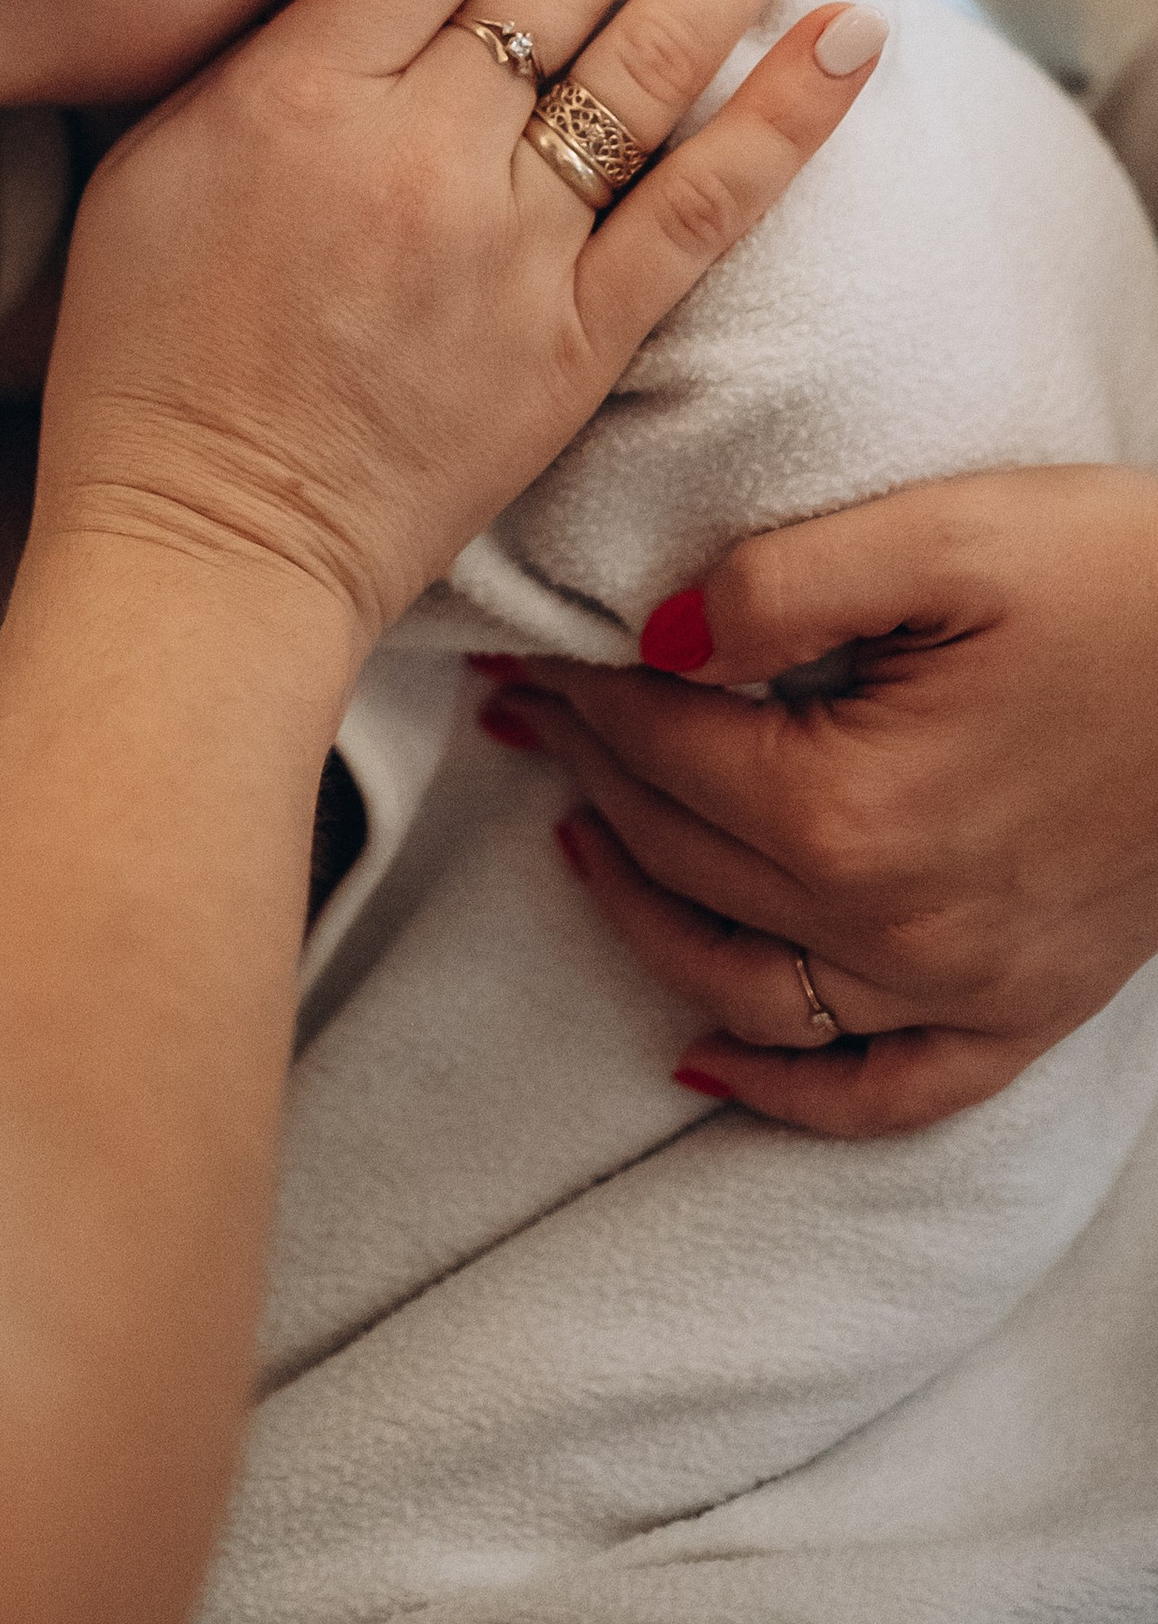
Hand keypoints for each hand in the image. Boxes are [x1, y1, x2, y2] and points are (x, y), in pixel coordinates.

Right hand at [36, 0, 886, 662]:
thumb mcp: (160, 160)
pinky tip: (852, 28)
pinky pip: (700, 208)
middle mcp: (414, 154)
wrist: (201, 553)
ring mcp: (505, 249)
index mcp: (297, 94)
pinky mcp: (573, 343)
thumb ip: (275, 48)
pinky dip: (783, 117)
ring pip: (654, 59)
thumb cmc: (147, 358)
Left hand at [489, 467, 1157, 1132]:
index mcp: (846, 804)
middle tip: (529, 710)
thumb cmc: (1132, 581)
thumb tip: (656, 636)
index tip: (526, 648)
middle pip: (680, 853)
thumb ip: (779, 581)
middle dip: (588, 771)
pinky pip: (877, 1090)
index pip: (656, 749)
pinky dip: (780, 1090)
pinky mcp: (1023, 1011)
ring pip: (738, 983)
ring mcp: (957, 984)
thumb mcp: (949, 533)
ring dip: (637, 911)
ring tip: (573, 830)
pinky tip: (701, 1057)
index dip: (580, 690)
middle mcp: (887, 922)